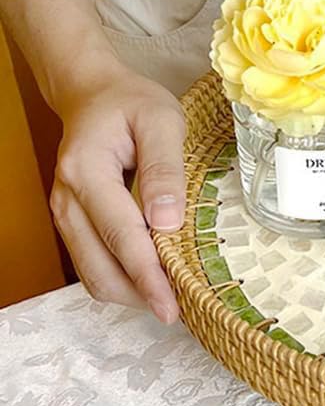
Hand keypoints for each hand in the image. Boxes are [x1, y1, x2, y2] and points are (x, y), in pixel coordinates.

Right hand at [49, 64, 185, 321]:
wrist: (93, 93)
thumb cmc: (131, 103)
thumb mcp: (161, 120)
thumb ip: (165, 168)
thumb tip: (167, 223)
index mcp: (87, 171)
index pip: (121, 235)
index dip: (147, 276)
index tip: (170, 306)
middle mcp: (67, 198)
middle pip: (99, 266)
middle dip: (138, 295)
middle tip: (179, 311)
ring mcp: (65, 213)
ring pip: (92, 273)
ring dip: (129, 292)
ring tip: (169, 300)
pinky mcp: (73, 221)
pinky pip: (92, 262)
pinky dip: (120, 278)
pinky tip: (151, 281)